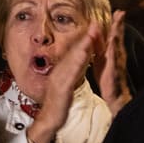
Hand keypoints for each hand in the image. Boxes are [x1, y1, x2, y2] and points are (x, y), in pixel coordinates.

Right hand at [26, 24, 95, 142]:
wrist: (49, 118)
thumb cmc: (59, 100)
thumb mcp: (69, 81)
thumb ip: (75, 68)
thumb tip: (83, 56)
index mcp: (63, 69)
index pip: (76, 51)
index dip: (86, 37)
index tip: (94, 25)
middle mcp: (60, 70)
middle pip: (74, 51)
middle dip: (85, 37)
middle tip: (94, 23)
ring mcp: (59, 79)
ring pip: (72, 60)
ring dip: (82, 47)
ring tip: (91, 35)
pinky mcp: (61, 89)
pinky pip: (70, 75)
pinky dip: (77, 65)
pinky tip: (83, 58)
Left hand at [93, 11, 132, 116]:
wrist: (115, 95)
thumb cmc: (108, 77)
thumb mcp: (101, 59)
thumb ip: (99, 47)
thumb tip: (95, 34)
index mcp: (112, 51)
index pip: (114, 34)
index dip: (116, 23)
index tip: (117, 11)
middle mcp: (117, 54)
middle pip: (118, 36)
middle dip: (119, 24)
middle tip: (121, 11)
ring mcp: (117, 61)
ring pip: (118, 44)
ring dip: (118, 32)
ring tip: (119, 21)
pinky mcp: (114, 69)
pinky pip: (114, 57)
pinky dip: (114, 48)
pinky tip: (113, 40)